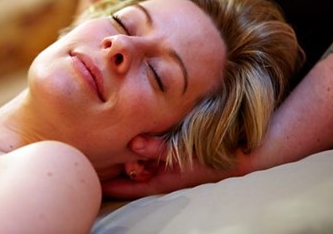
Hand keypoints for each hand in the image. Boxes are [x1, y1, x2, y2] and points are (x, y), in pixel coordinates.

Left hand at [102, 135, 243, 199]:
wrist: (239, 154)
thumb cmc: (209, 157)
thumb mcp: (183, 153)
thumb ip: (158, 148)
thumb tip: (133, 144)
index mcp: (163, 181)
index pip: (131, 189)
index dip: (112, 187)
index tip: (94, 184)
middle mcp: (163, 177)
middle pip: (133, 179)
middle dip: (115, 176)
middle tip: (94, 168)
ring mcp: (169, 170)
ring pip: (141, 170)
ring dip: (126, 165)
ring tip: (107, 158)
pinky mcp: (174, 161)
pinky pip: (151, 161)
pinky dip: (140, 156)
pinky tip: (133, 147)